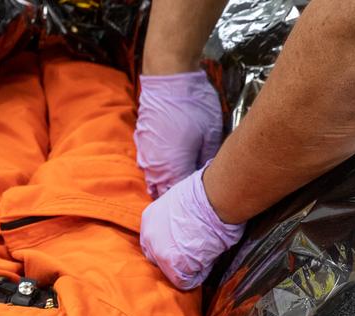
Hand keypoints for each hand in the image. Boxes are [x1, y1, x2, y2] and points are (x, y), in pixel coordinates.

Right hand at [134, 71, 223, 198]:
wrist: (168, 77)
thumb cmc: (192, 104)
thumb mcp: (212, 133)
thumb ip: (208, 160)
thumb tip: (207, 174)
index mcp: (174, 170)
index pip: (182, 197)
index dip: (193, 198)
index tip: (205, 195)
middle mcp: (155, 169)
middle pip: (165, 194)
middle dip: (178, 195)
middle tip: (193, 192)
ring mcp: (146, 157)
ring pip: (154, 182)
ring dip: (166, 184)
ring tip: (181, 181)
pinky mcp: (142, 145)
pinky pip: (149, 168)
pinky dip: (159, 171)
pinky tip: (170, 165)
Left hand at [140, 167, 244, 289]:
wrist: (215, 198)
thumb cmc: (207, 194)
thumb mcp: (178, 201)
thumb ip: (173, 218)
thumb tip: (181, 228)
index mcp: (149, 218)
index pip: (151, 242)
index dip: (168, 247)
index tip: (182, 248)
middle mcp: (149, 236)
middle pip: (157, 260)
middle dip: (175, 260)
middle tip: (194, 254)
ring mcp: (159, 251)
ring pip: (171, 272)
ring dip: (188, 267)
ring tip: (205, 253)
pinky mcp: (172, 265)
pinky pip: (184, 281)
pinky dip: (198, 275)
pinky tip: (208, 261)